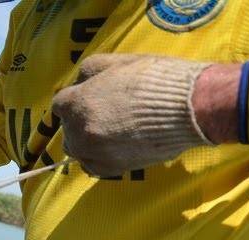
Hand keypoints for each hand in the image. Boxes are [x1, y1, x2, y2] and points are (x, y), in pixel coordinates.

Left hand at [52, 54, 237, 176]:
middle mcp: (79, 131)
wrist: (188, 108)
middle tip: (103, 114)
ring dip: (87, 141)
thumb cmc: (155, 80)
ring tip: (109, 132)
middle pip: (68, 129)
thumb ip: (90, 71)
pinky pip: (91, 167)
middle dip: (79, 121)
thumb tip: (79, 82)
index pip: (60, 104)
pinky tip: (114, 147)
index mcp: (77, 103)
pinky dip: (97, 158)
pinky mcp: (110, 169)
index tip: (89, 98)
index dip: (75, 99)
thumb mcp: (118, 61)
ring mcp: (93, 153)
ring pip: (77, 150)